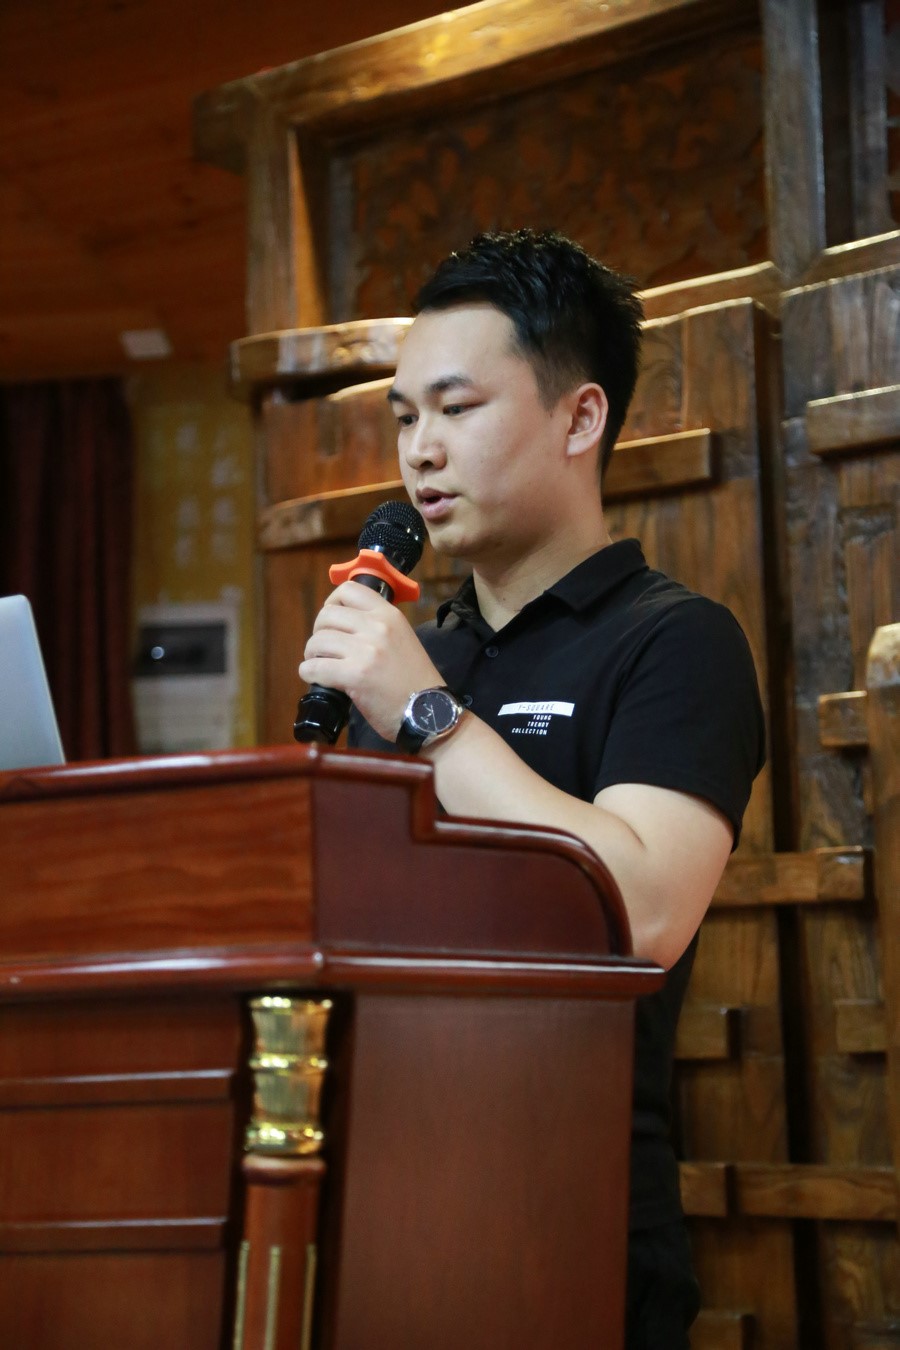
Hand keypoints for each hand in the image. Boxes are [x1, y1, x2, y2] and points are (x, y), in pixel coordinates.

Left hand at [299, 582, 443, 741]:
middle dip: (318, 632)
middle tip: (324, 648)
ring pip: (317, 641)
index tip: (332, 621)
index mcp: (389, 615)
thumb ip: (377, 627)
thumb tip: (343, 624)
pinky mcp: (355, 675)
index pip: (349, 590)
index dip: (332, 603)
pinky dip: (309, 673)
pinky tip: (317, 679)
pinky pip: (315, 668)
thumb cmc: (415, 680)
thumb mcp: (403, 639)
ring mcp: (366, 651)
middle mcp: (377, 627)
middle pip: (326, 615)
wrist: (429, 712)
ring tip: (321, 665)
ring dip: (312, 654)